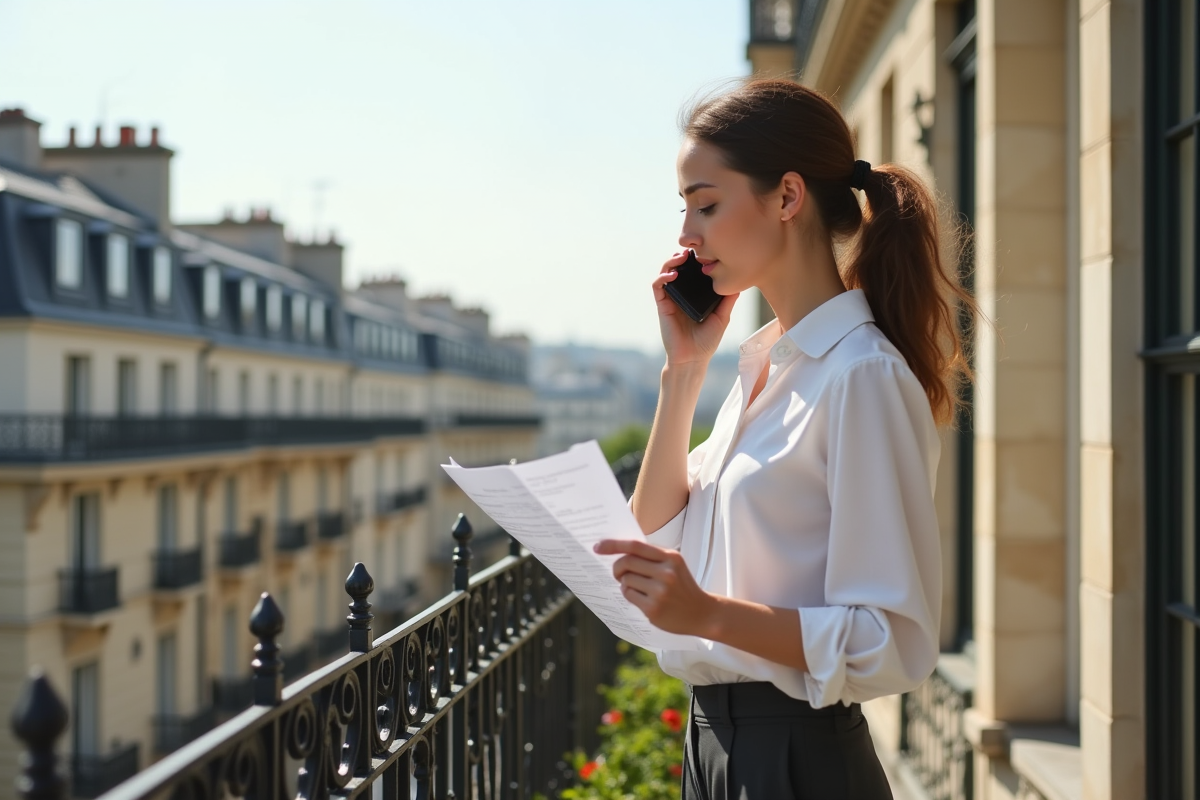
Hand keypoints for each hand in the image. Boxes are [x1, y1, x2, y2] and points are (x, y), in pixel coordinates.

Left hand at [594, 538, 714, 636]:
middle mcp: (666, 573)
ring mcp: (660, 592)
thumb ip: (651, 557)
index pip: (635, 546)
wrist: (703, 613)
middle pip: (626, 562)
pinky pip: (629, 595)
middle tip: (617, 573)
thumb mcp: (674, 565)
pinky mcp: (653, 609)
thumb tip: (619, 552)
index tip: (598, 546)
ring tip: (637, 587)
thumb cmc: (683, 586)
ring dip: (625, 582)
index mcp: (670, 557)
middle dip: (617, 568)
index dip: (613, 545)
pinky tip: (641, 598)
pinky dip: (629, 594)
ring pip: (626, 580)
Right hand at [653, 252, 738, 366]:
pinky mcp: (662, 305)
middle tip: (691, 250)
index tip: (706, 250)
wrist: (692, 358)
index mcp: (695, 295)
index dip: (696, 259)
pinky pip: (658, 286)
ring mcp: (671, 299)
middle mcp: (682, 294)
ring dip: (670, 262)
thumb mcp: (722, 317)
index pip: (694, 272)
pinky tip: (673, 275)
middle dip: (683, 256)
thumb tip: (739, 282)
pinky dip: (663, 277)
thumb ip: (728, 300)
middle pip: (679, 268)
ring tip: (680, 257)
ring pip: (666, 272)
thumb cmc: (707, 341)